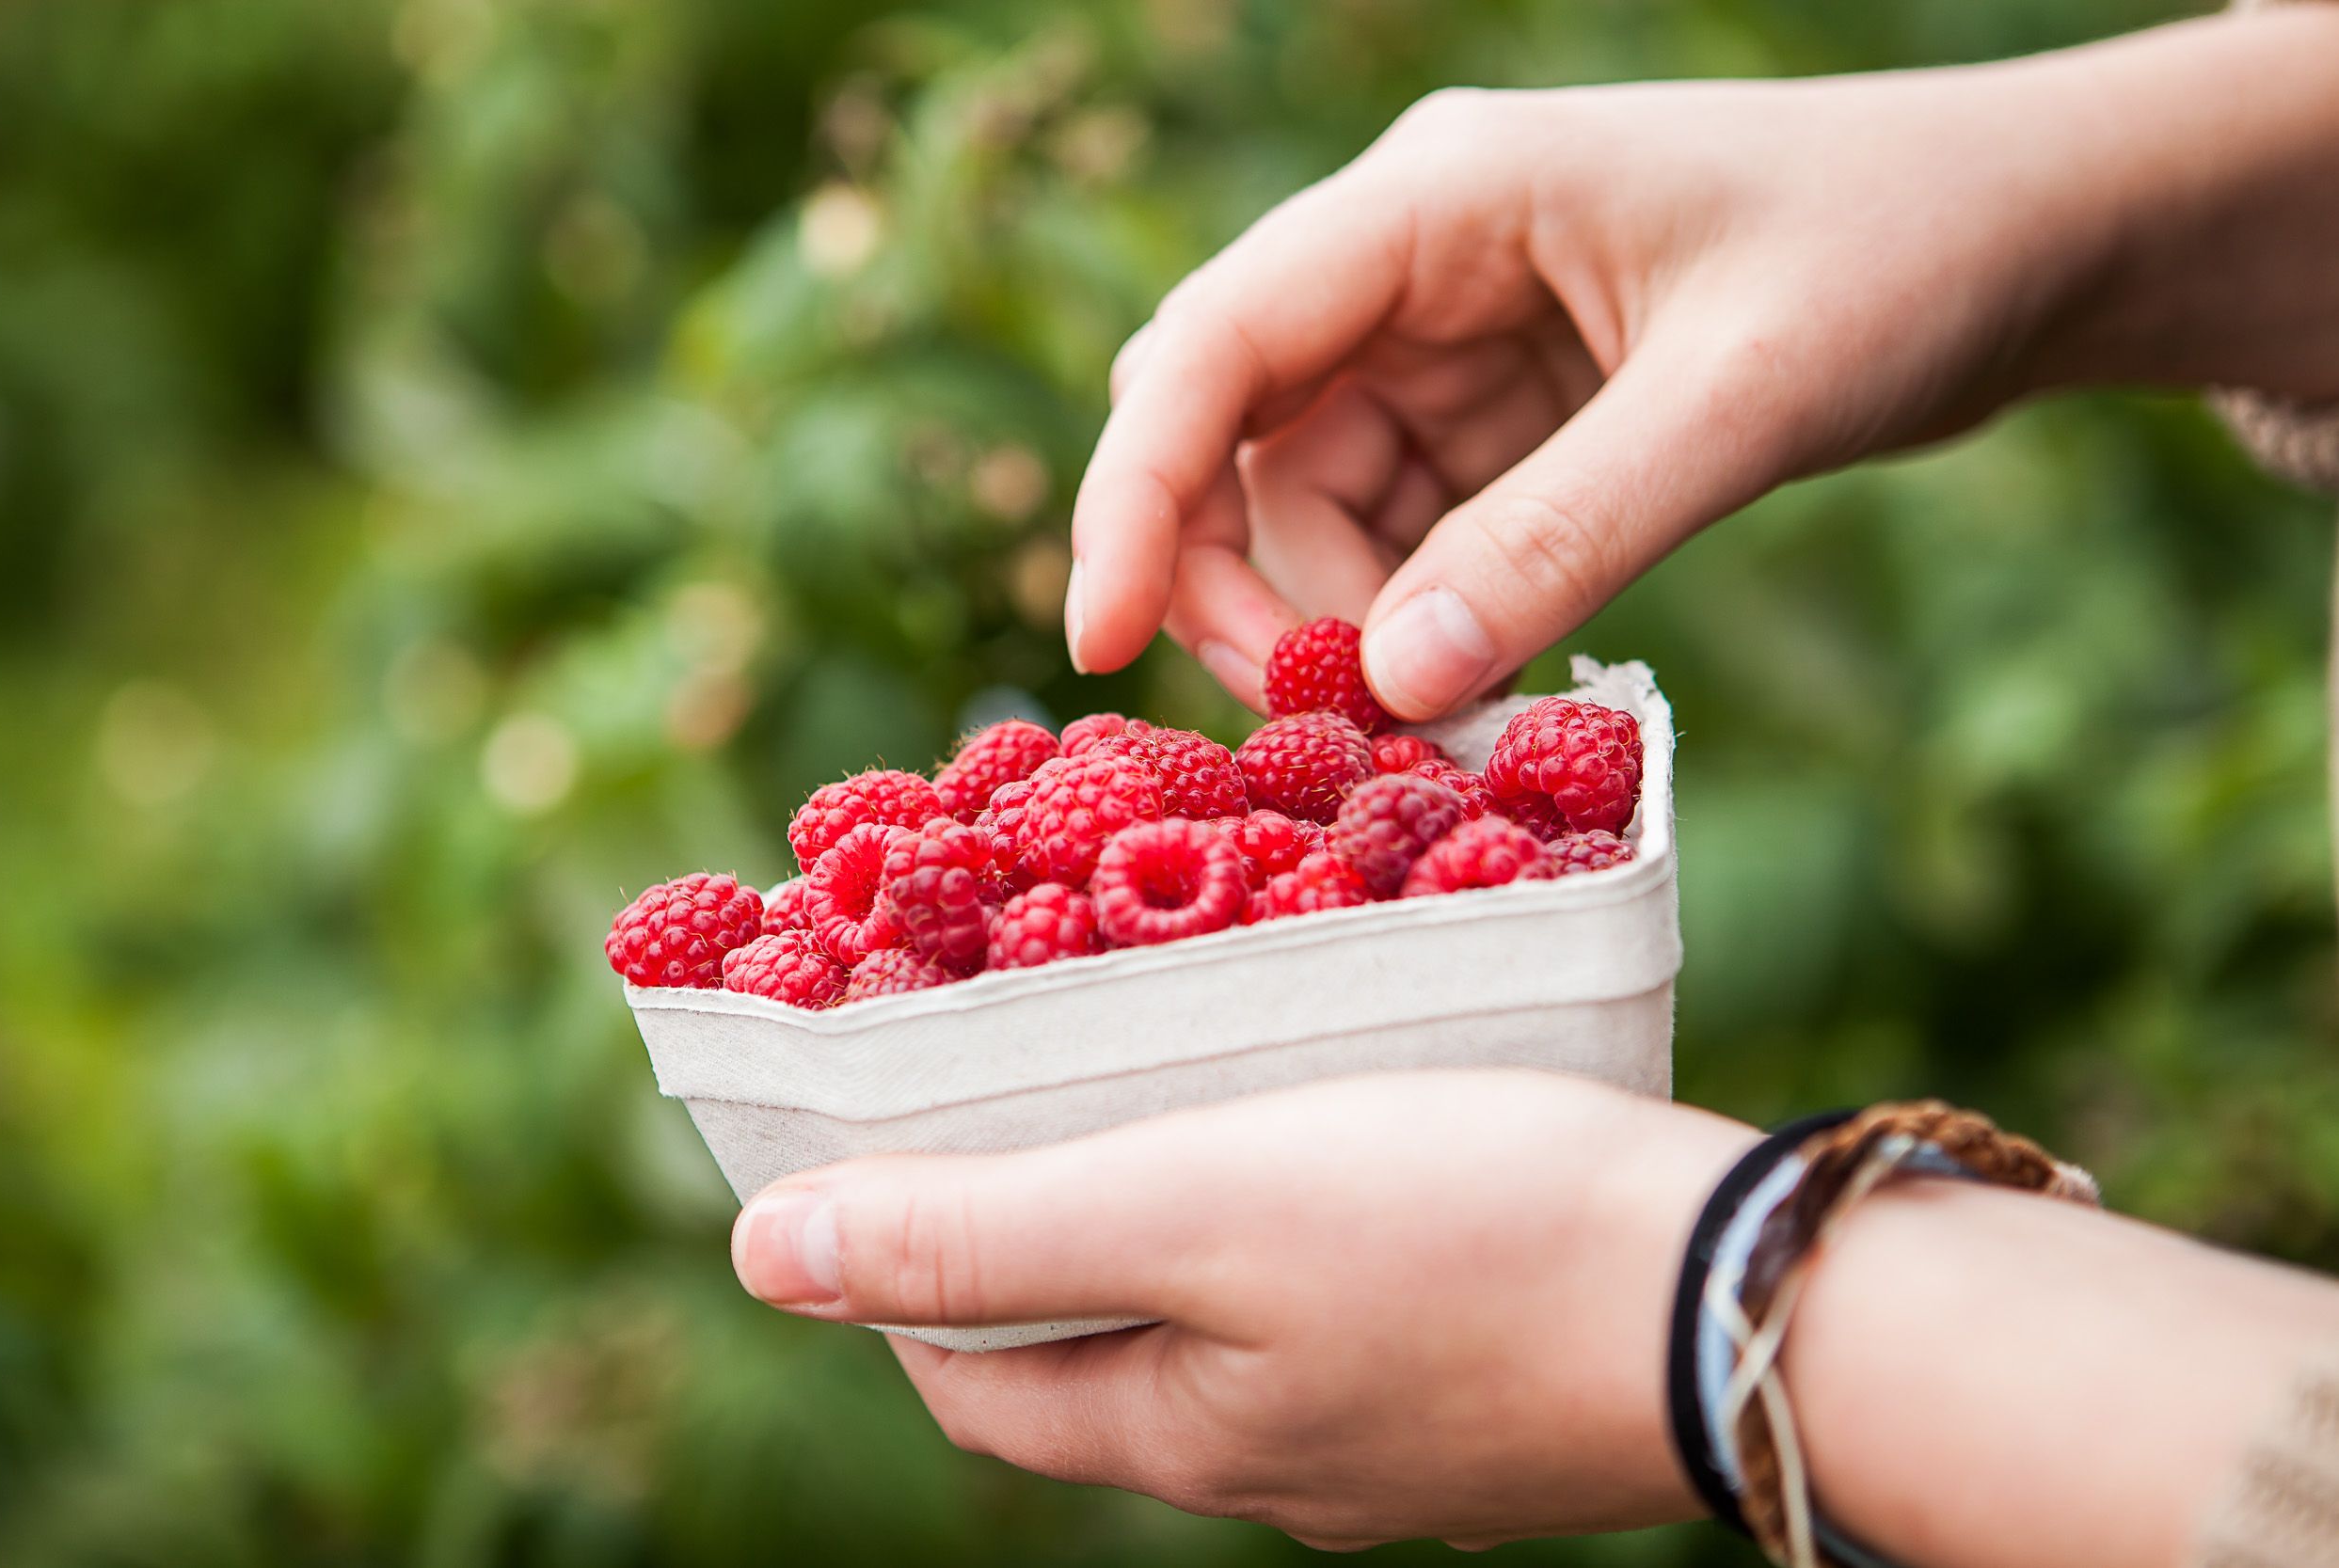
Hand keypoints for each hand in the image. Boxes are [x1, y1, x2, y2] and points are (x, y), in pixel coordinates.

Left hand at [728, 1071, 1756, 1547]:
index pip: (967, 1372)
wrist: (1754, 1294)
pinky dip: (1283, 1216)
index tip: (898, 1129)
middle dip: (1034, 1223)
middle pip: (1088, 1347)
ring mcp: (1385, 1434)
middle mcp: (1272, 1462)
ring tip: (1176, 1078)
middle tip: (1031, 1075)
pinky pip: (1329, 1304)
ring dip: (1167, 1212)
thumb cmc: (1468, 1233)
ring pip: (1216, 1322)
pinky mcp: (1477, 1381)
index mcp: (1181, 1435)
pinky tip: (1328, 1132)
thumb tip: (769, 1255)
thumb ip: (985, 1235)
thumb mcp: (1194, 1209)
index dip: (905, 1260)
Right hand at [1064, 11, 2338, 717]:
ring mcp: (1452, 340)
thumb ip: (1562, 538)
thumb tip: (1390, 688)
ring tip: (1428, 731)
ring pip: (1309, 505)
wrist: (2027, 237)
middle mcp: (1413, 261)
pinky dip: (1413, 621)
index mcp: (1437, 198)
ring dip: (1338, 626)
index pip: (1216, 343)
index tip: (1098, 641)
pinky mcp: (1503, 414)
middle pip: (1234, 437)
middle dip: (1241, 585)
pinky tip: (1467, 690)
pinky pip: (1401, 534)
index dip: (1131, 493)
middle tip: (1319, 726)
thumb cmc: (1900, 258)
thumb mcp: (1736, 399)